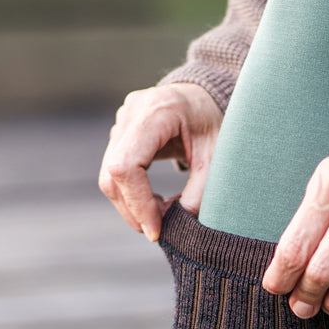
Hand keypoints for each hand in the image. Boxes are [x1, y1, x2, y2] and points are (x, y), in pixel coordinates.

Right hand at [98, 83, 222, 240]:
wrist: (209, 98)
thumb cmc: (217, 123)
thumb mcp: (218, 158)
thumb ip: (199, 192)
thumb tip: (176, 224)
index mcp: (158, 111)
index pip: (127, 165)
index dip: (138, 203)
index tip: (155, 230)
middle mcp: (133, 112)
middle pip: (113, 172)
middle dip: (133, 209)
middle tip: (157, 231)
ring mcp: (122, 120)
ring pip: (110, 175)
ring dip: (130, 205)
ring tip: (160, 216)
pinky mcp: (121, 132)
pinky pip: (115, 170)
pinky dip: (131, 194)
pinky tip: (155, 202)